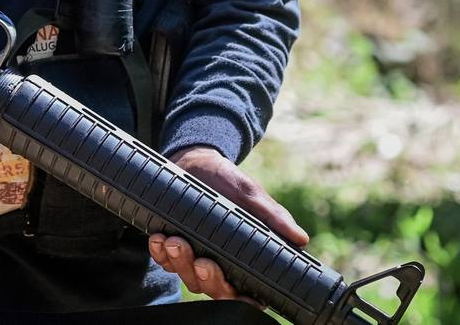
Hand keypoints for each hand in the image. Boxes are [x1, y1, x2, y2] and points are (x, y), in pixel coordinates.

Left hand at [147, 145, 309, 303]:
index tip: (237, 290)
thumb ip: (272, 215)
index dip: (242, 298)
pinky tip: (158, 238)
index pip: (246, 293)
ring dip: (179, 263)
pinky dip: (160, 253)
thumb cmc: (229, 182)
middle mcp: (220, 265)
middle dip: (207, 279)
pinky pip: (164, 260)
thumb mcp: (250, 194)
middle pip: (214, 288)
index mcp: (244, 260)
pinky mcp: (171, 246)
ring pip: (187, 276)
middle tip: (203, 262)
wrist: (196, 162)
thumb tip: (300, 238)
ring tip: (174, 241)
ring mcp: (194, 256)